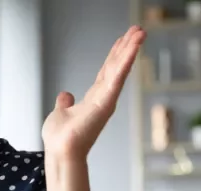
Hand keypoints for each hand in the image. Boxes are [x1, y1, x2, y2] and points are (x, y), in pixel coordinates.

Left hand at [41, 26, 145, 190]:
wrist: (61, 151)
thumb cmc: (61, 138)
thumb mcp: (60, 114)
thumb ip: (65, 103)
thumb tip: (65, 95)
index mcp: (93, 98)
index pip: (107, 71)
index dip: (114, 54)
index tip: (122, 39)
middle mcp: (103, 97)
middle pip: (116, 66)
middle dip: (126, 47)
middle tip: (137, 29)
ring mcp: (106, 100)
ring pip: (119, 69)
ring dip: (130, 50)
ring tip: (140, 32)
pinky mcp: (105, 103)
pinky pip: (116, 78)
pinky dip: (124, 63)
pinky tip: (131, 48)